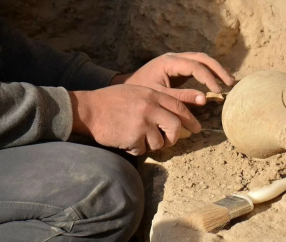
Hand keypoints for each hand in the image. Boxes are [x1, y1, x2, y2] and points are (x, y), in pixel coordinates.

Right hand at [69, 84, 200, 154]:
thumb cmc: (110, 101)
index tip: (197, 128)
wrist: (88, 109)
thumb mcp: (136, 93)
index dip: (190, 119)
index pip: (179, 107)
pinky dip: (136, 148)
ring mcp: (143, 122)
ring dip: (151, 144)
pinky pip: (143, 149)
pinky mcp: (134, 137)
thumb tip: (173, 116)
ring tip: (137, 138)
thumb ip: (155, 101)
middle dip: (174, 137)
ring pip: (160, 142)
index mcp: (152, 94)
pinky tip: (125, 140)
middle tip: (169, 141)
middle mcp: (150, 107)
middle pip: (175, 127)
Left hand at [110, 52, 233, 105]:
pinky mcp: (178, 68)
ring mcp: (177, 61)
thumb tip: (205, 99)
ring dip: (216, 70)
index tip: (217, 90)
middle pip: (202, 58)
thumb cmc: (141, 91)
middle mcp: (174, 58)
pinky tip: (216, 82)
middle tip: (230, 83)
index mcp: (169, 62)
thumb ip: (182, 97)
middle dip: (218, 69)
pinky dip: (208, 73)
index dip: (208, 77)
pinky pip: (197, 66)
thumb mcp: (160, 95)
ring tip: (228, 81)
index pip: (195, 66)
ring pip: (201, 60)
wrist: (128, 87)